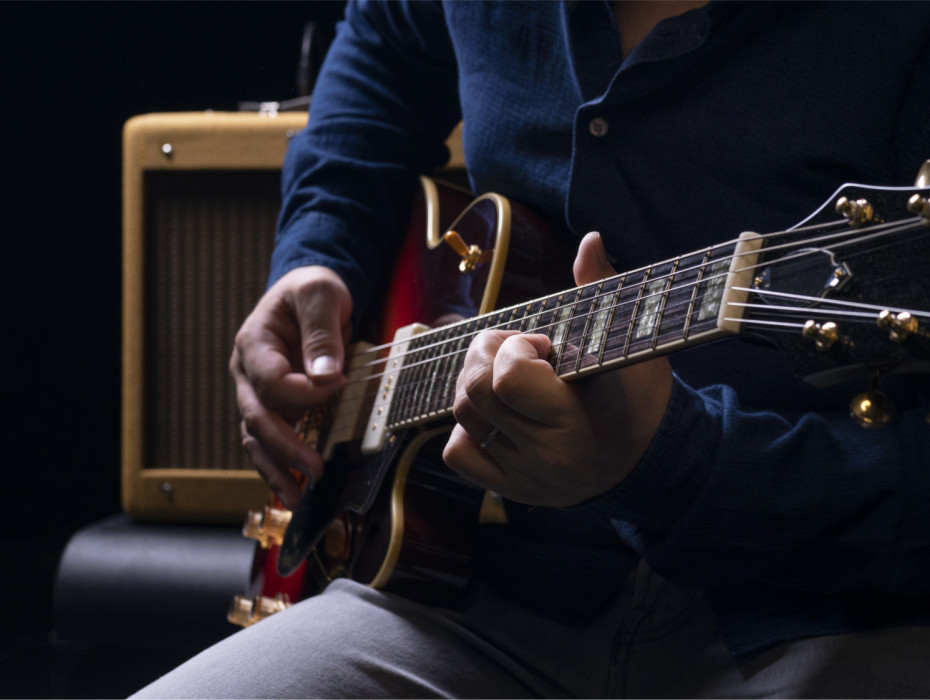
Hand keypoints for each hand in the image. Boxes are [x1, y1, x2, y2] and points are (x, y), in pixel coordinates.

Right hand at [230, 266, 352, 508]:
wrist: (308, 292)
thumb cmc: (313, 290)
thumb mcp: (321, 294)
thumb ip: (321, 333)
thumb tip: (326, 375)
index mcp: (254, 343)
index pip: (271, 380)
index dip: (306, 391)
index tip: (341, 382)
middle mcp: (248, 372)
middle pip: (257, 416)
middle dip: (286, 446)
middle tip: (316, 468)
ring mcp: (257, 392)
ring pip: (257, 436)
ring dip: (275, 468)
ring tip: (296, 497)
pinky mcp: (273, 405)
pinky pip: (268, 440)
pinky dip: (278, 465)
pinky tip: (292, 488)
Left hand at [442, 232, 672, 506]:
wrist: (652, 462)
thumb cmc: (640, 397)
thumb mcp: (631, 346)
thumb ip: (602, 291)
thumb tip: (589, 240)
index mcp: (577, 420)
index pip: (509, 378)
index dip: (514, 348)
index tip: (541, 344)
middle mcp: (547, 455)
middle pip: (474, 392)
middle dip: (485, 355)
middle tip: (514, 348)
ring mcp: (526, 476)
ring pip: (461, 416)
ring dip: (474, 383)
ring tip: (505, 375)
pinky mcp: (513, 490)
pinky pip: (459, 454)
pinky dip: (466, 428)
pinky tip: (498, 415)